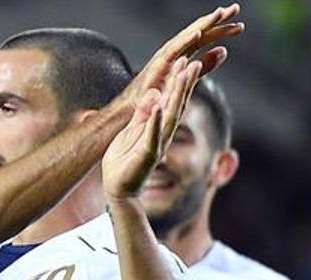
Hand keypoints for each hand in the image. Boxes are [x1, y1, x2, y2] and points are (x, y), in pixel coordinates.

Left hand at [102, 57, 201, 200]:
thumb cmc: (124, 159)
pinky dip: (155, 121)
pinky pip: (153, 135)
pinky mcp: (147, 155)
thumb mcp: (132, 130)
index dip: (177, 81)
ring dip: (177, 95)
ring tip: (183, 75)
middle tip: (192, 61)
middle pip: (177, 103)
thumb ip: (143, 113)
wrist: (118, 188)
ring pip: (171, 116)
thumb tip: (154, 92)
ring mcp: (157, 143)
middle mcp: (163, 132)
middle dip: (184, 83)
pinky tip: (159, 105)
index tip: (184, 59)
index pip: (171, 99)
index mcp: (158, 125)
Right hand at [124, 4, 243, 104]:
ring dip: (202, 24)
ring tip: (219, 14)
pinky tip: (198, 33)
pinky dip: (184, 41)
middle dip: (216, 19)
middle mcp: (174, 51)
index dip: (221, 30)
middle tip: (235, 9)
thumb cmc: (158, 94)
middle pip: (198, 31)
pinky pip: (173, 51)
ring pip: (187, 37)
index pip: (205, 37)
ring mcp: (165, 56)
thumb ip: (205, 64)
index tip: (240, 25)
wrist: (136, 109)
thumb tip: (224, 50)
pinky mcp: (158, 66)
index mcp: (182, 53)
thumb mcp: (187, 76)